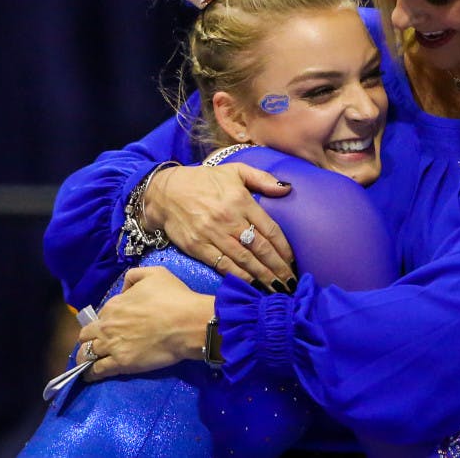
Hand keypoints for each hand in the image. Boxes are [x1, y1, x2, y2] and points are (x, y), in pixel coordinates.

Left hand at [77, 267, 214, 379]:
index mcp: (114, 304)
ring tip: (90, 361)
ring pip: (86, 354)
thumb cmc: (175, 297)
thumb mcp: (155, 274)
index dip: (106, 320)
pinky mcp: (120, 363)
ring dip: (86, 356)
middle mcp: (108, 325)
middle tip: (100, 342)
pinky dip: (91, 373)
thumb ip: (134, 276)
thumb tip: (124, 290)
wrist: (188, 323)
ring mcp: (112, 345)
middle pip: (86, 335)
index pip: (100, 315)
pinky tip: (90, 375)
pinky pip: (96, 371)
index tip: (113, 325)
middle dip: (89, 338)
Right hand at [142, 163, 295, 288]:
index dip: (284, 248)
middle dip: (278, 268)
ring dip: (263, 277)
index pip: (270, 229)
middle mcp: (229, 219)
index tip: (294, 262)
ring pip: (244, 260)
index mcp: (241, 201)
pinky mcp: (197, 247)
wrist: (165, 192)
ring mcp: (212, 234)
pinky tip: (251, 286)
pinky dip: (239, 278)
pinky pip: (222, 265)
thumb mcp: (235, 171)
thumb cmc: (204, 180)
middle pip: (260, 248)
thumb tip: (287, 188)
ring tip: (277, 289)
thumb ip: (262, 178)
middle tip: (291, 282)